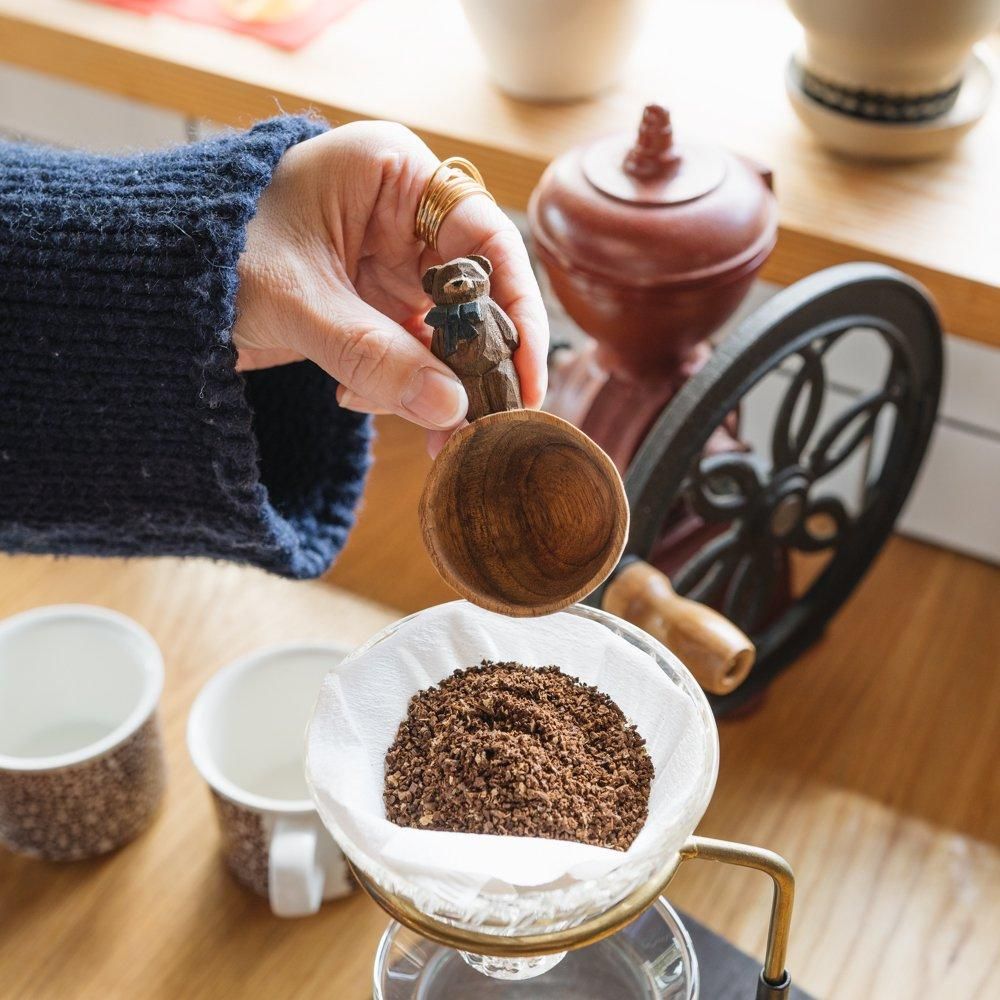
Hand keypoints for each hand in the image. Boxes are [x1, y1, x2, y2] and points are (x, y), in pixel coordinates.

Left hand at [235, 121, 548, 455]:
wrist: (145, 278)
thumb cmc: (206, 252)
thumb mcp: (296, 303)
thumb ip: (374, 355)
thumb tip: (453, 409)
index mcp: (393, 174)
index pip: (486, 240)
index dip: (515, 311)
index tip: (523, 377)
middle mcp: (401, 213)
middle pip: (474, 292)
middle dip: (477, 363)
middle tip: (487, 424)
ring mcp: (387, 260)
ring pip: (444, 329)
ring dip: (441, 387)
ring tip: (441, 441)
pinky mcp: (369, 302)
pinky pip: (407, 349)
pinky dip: (402, 386)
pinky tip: (361, 403)